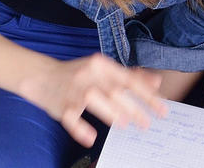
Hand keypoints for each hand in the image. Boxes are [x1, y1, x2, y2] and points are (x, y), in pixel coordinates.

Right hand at [15, 53, 168, 146]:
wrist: (41, 76)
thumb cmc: (78, 74)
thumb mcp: (103, 70)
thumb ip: (129, 75)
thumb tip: (156, 82)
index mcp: (102, 65)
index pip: (129, 80)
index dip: (148, 95)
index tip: (162, 108)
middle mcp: (88, 75)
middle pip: (114, 90)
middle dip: (133, 107)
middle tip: (146, 123)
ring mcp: (73, 90)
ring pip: (93, 100)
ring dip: (110, 112)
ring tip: (124, 124)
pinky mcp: (61, 105)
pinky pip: (71, 118)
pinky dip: (80, 129)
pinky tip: (90, 138)